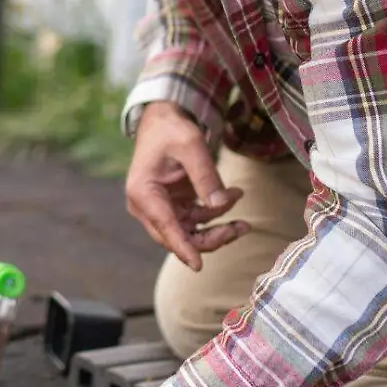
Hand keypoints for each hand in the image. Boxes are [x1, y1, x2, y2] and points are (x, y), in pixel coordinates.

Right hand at [126, 102, 247, 269]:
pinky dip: (214, 215)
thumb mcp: (192, 146)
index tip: (198, 266)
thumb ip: (205, 176)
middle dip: (210, 238)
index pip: (165, 226)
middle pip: (177, 236)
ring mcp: (159, 208)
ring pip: (189, 233)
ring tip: (243, 216)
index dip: (183, 247)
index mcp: (143, 192)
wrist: (162, 120)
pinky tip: (233, 196)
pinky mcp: (171, 207)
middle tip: (240, 228)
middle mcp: (146, 206)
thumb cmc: (172, 129)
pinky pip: (195, 222)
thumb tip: (220, 206)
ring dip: (217, 229)